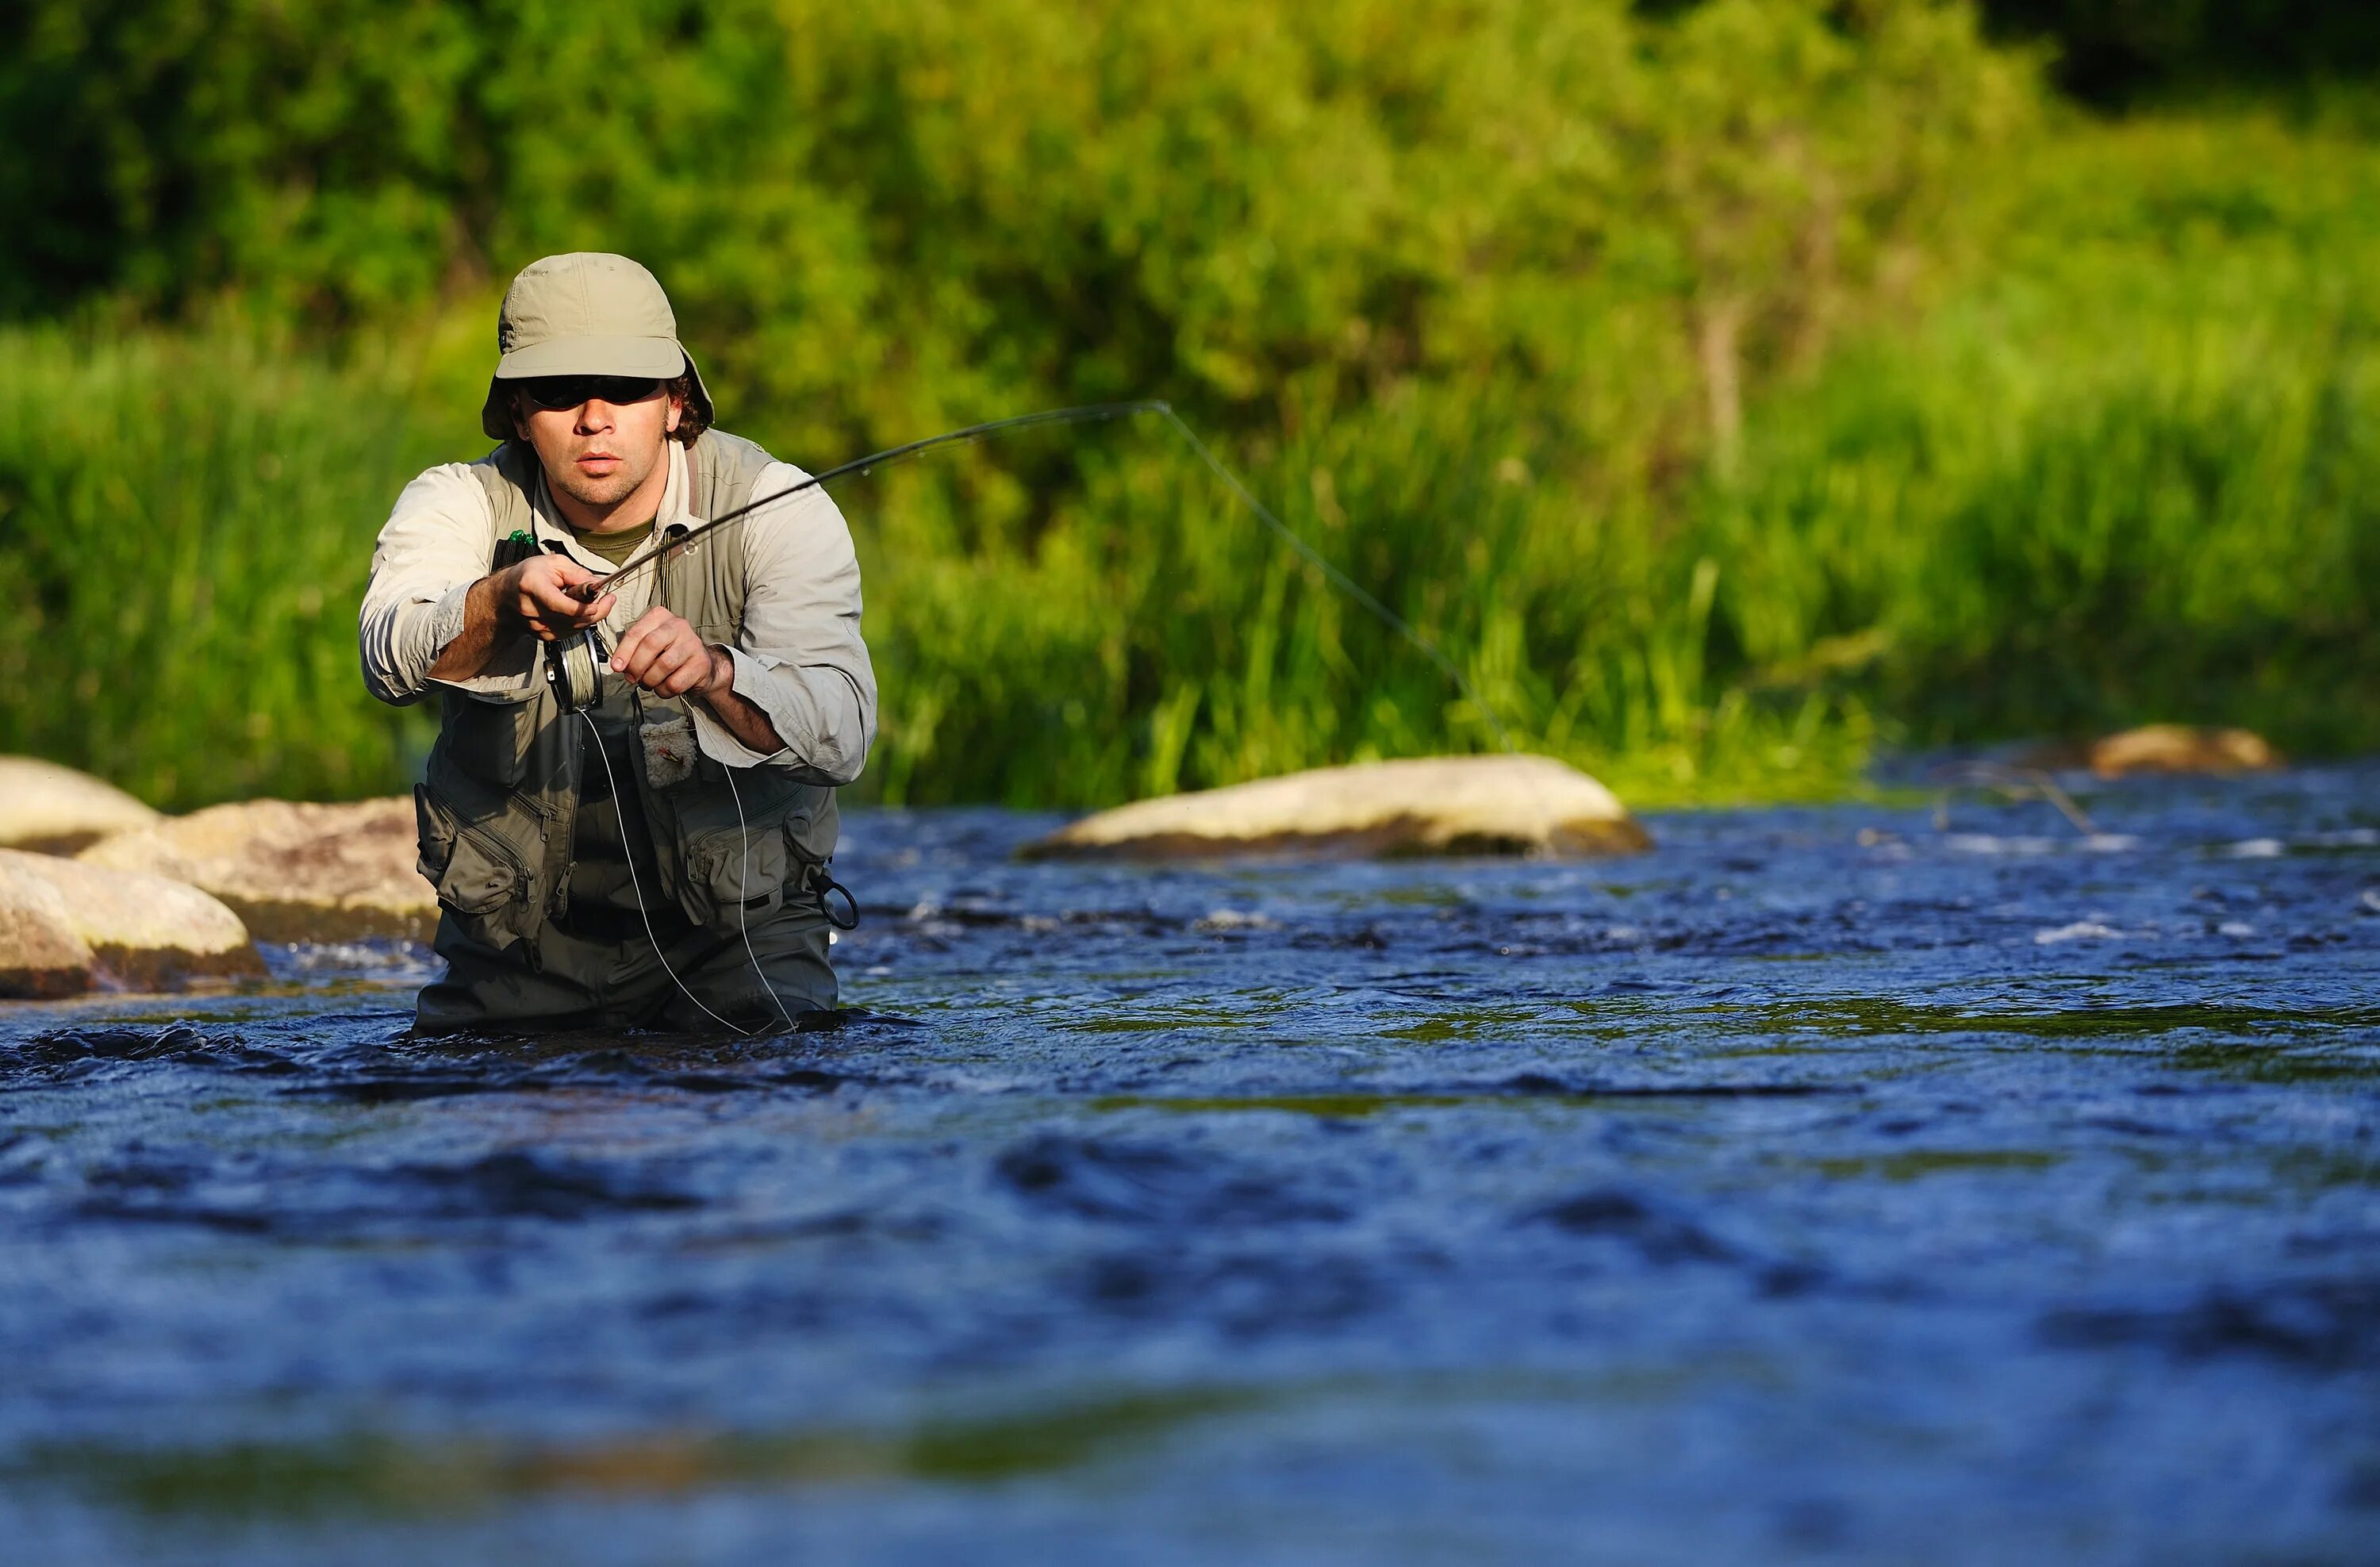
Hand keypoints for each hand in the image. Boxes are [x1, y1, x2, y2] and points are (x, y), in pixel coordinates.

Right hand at [499, 554, 614, 641]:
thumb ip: (577, 573)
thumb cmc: (528, 575)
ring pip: (575, 628)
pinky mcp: (542, 636)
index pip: (560, 604)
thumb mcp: (554, 563)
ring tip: (595, 603)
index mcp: (532, 586)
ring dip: (590, 617)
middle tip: (608, 599)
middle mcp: (532, 610)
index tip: (601, 600)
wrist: (506, 594)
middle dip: (597, 610)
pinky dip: (580, 623)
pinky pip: (570, 633)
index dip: (583, 606)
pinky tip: (582, 612)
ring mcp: (536, 626)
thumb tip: (597, 585)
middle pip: (572, 618)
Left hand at [609, 607, 728, 699]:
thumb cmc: (669, 653)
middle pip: (650, 645)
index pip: (637, 632)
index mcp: (661, 617)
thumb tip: (619, 666)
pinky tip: (664, 687)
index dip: (624, 651)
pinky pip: (675, 682)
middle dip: (636, 666)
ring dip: (650, 680)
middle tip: (632, 678)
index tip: (616, 667)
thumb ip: (633, 650)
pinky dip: (664, 690)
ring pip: (663, 665)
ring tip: (649, 683)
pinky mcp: (701, 663)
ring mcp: (692, 644)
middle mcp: (678, 625)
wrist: (700, 665)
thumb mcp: (650, 644)